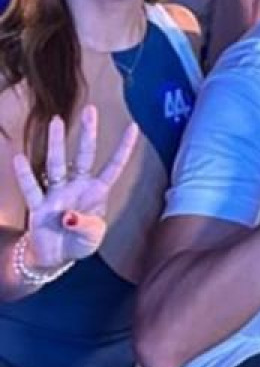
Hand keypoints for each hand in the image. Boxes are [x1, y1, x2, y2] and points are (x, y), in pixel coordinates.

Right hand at [9, 105, 138, 270]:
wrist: (55, 256)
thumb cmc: (79, 241)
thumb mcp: (92, 237)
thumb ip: (85, 226)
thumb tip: (68, 217)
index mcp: (97, 191)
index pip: (113, 166)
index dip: (124, 148)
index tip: (134, 126)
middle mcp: (77, 186)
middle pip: (84, 156)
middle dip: (87, 134)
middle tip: (90, 110)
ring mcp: (57, 193)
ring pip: (57, 164)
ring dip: (57, 144)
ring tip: (56, 122)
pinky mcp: (38, 206)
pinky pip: (31, 188)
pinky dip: (25, 175)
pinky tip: (19, 158)